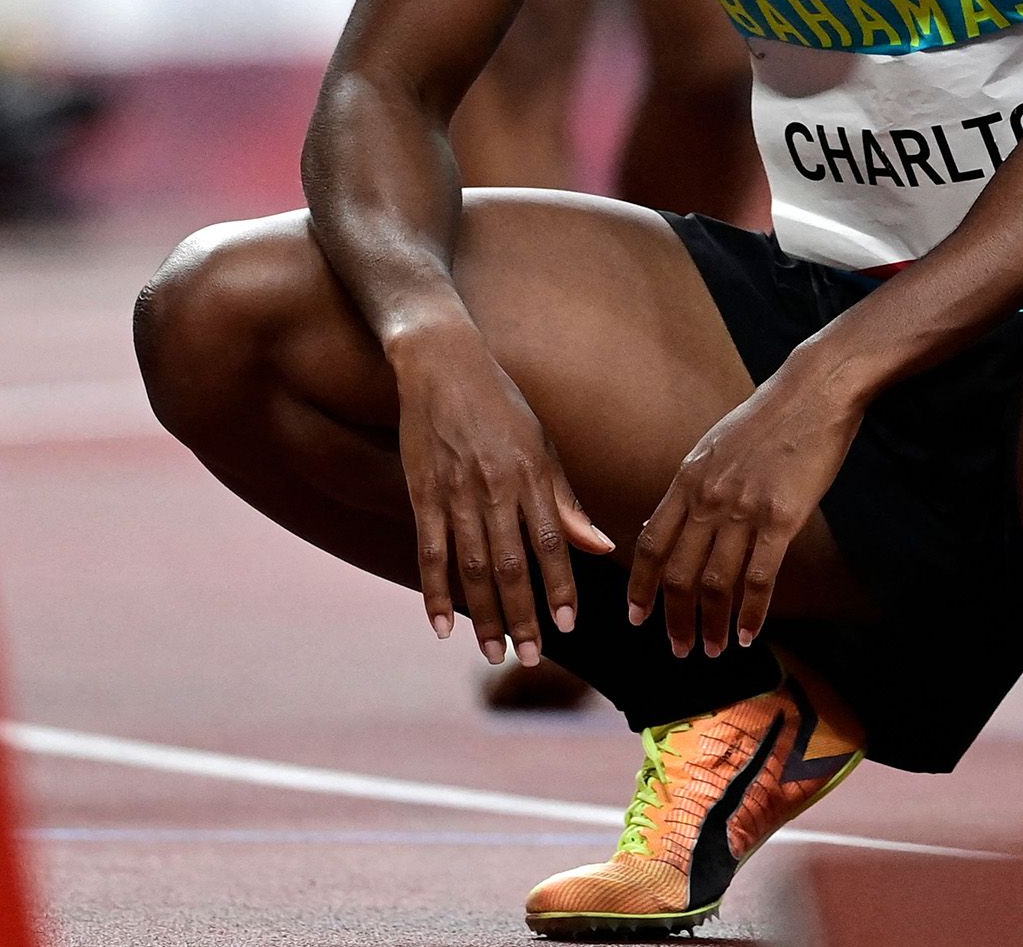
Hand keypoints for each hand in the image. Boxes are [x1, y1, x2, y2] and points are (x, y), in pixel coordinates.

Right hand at [391, 323, 612, 663]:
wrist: (443, 365)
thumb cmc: (502, 406)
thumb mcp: (542, 445)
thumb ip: (566, 501)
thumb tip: (601, 547)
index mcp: (532, 475)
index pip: (551, 542)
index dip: (559, 585)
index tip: (568, 625)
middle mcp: (495, 488)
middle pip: (509, 564)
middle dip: (522, 615)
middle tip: (530, 658)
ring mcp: (455, 493)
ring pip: (470, 567)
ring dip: (483, 615)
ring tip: (494, 653)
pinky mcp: (421, 494)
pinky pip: (429, 552)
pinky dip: (434, 592)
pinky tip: (442, 627)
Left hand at [625, 372, 862, 657]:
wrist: (814, 390)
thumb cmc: (770, 417)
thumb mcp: (715, 447)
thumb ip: (694, 487)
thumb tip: (673, 524)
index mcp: (687, 481)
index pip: (650, 545)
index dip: (640, 587)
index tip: (637, 617)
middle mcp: (708, 499)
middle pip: (680, 574)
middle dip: (676, 619)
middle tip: (679, 649)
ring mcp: (743, 509)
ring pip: (717, 583)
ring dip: (712, 624)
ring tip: (712, 649)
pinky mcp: (782, 517)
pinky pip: (760, 577)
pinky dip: (752, 612)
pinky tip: (749, 634)